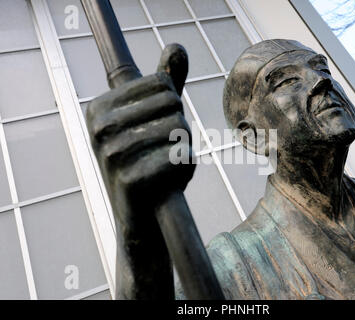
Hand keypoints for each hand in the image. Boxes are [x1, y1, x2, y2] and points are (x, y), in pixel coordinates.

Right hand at [86, 44, 194, 228]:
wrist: (145, 216)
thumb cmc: (152, 162)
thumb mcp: (157, 118)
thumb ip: (166, 82)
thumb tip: (176, 46)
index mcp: (100, 106)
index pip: (163, 84)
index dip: (172, 108)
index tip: (155, 130)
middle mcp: (99, 126)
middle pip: (172, 104)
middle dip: (180, 129)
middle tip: (162, 152)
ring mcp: (111, 154)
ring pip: (179, 129)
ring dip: (184, 150)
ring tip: (165, 167)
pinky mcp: (129, 181)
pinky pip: (180, 158)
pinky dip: (185, 170)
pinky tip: (168, 184)